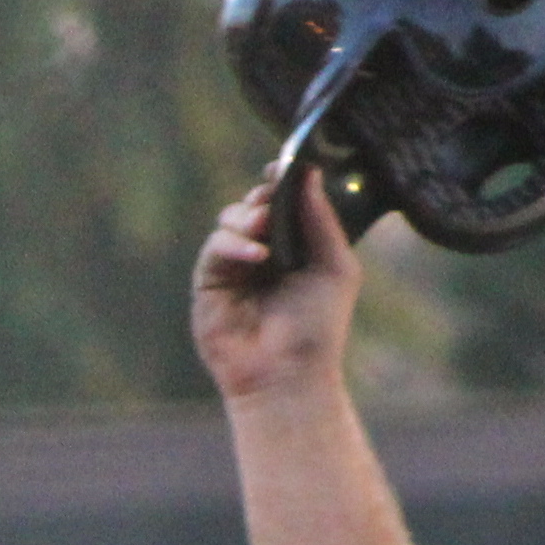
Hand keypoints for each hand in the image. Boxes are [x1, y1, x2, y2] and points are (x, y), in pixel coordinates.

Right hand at [190, 166, 360, 403]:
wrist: (288, 377)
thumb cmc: (318, 330)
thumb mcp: (335, 267)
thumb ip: (322, 220)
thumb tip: (309, 173)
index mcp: (293, 248)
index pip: (281, 204)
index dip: (280, 182)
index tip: (283, 166)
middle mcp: (261, 255)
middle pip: (251, 205)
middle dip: (262, 197)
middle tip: (272, 199)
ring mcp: (233, 270)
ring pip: (229, 221)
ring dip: (246, 217)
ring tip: (263, 229)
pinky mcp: (209, 286)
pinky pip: (214, 248)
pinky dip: (233, 244)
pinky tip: (255, 255)